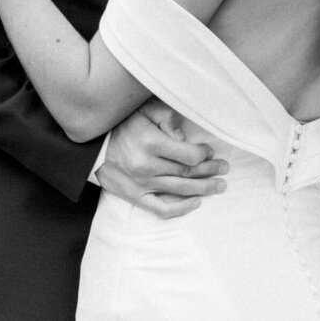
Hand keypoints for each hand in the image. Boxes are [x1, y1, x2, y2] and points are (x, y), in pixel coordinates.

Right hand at [95, 102, 228, 219]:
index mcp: (151, 144)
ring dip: (203, 188)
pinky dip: (180, 209)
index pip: (187, 155)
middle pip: (187, 172)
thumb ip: (167, 119)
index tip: (211, 151)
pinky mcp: (136, 196)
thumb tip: (184, 138)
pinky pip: (161, 208)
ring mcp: (142, 184)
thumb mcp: (144, 111)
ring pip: (180, 189)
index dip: (204, 154)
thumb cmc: (123, 124)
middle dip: (210, 171)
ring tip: (220, 185)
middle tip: (225, 168)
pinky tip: (196, 203)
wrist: (94, 146)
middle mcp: (148, 166)